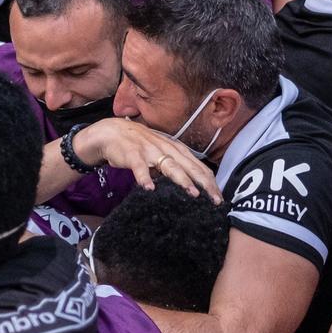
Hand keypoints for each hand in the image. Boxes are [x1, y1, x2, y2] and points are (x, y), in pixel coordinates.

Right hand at [70, 117, 222, 199]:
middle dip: (204, 183)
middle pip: (190, 167)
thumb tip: (194, 185)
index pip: (198, 166)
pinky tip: (149, 188)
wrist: (113, 132)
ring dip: (182, 179)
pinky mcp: (132, 154)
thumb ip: (176, 166)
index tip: (219, 198)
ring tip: (192, 193)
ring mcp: (150, 150)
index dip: (210, 182)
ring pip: (170, 165)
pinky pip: (139, 166)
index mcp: (176, 149)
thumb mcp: (162, 154)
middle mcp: (167, 148)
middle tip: (215, 200)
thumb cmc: (141, 146)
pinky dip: (144, 177)